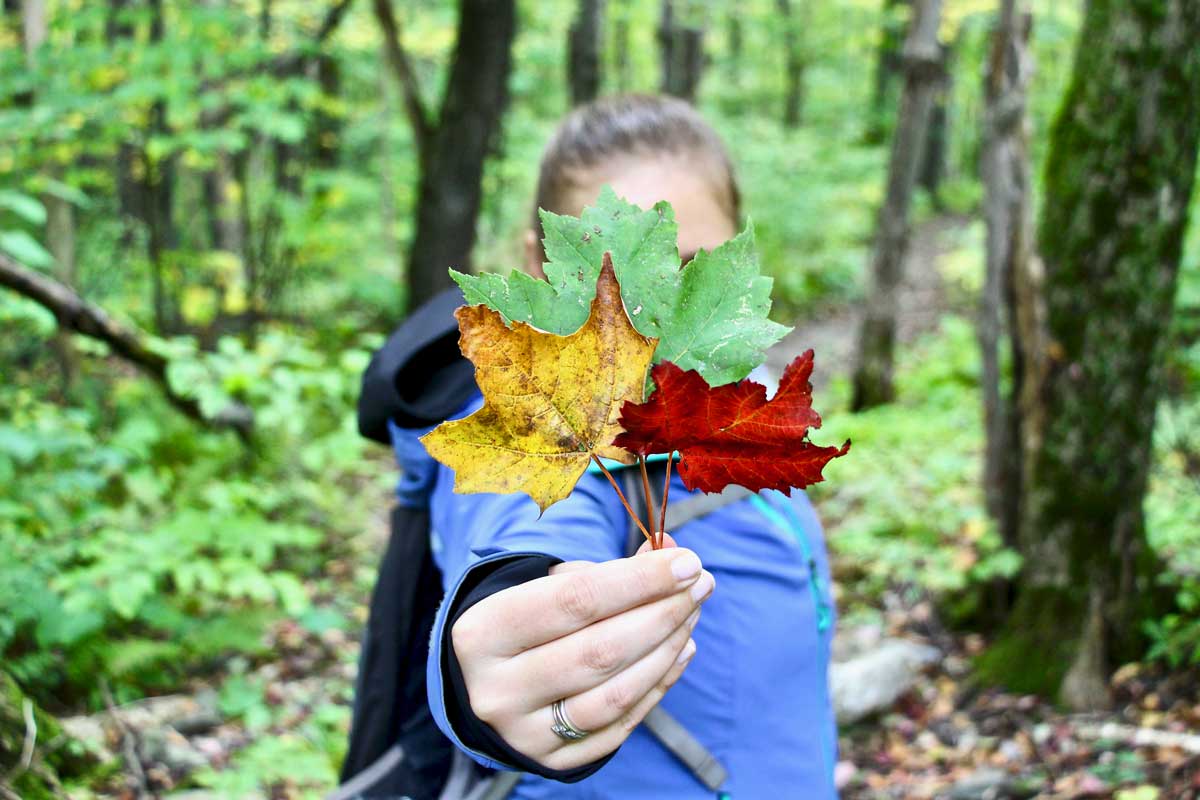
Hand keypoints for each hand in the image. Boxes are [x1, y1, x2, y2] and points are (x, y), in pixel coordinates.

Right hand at [450, 534, 714, 770]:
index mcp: (482, 633)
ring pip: (614, 694)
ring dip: (667, 649)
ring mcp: (523, 734)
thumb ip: (607, 571)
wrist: (481, 686)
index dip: (640, 580)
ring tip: (692, 614)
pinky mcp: (552, 763)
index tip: (686, 561)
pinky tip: (680, 649)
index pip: (576, 601)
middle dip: (663, 613)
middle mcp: (497, 690)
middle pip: (600, 650)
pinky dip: (659, 684)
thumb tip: (671, 552)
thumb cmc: (523, 623)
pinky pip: (620, 725)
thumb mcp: (546, 587)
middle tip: (701, 584)